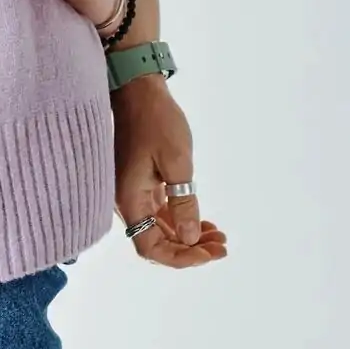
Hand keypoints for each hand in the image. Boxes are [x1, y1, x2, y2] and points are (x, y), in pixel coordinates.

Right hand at [112, 73, 226, 268]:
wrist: (137, 90)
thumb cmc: (156, 122)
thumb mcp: (177, 162)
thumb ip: (183, 203)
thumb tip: (189, 239)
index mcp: (130, 200)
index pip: (150, 247)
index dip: (181, 258)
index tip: (209, 252)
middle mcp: (127, 202)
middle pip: (155, 241)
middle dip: (190, 250)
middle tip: (222, 246)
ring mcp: (132, 193)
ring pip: (159, 229)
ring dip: (188, 236)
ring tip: (218, 236)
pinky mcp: (140, 183)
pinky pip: (159, 212)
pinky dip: (180, 220)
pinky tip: (203, 221)